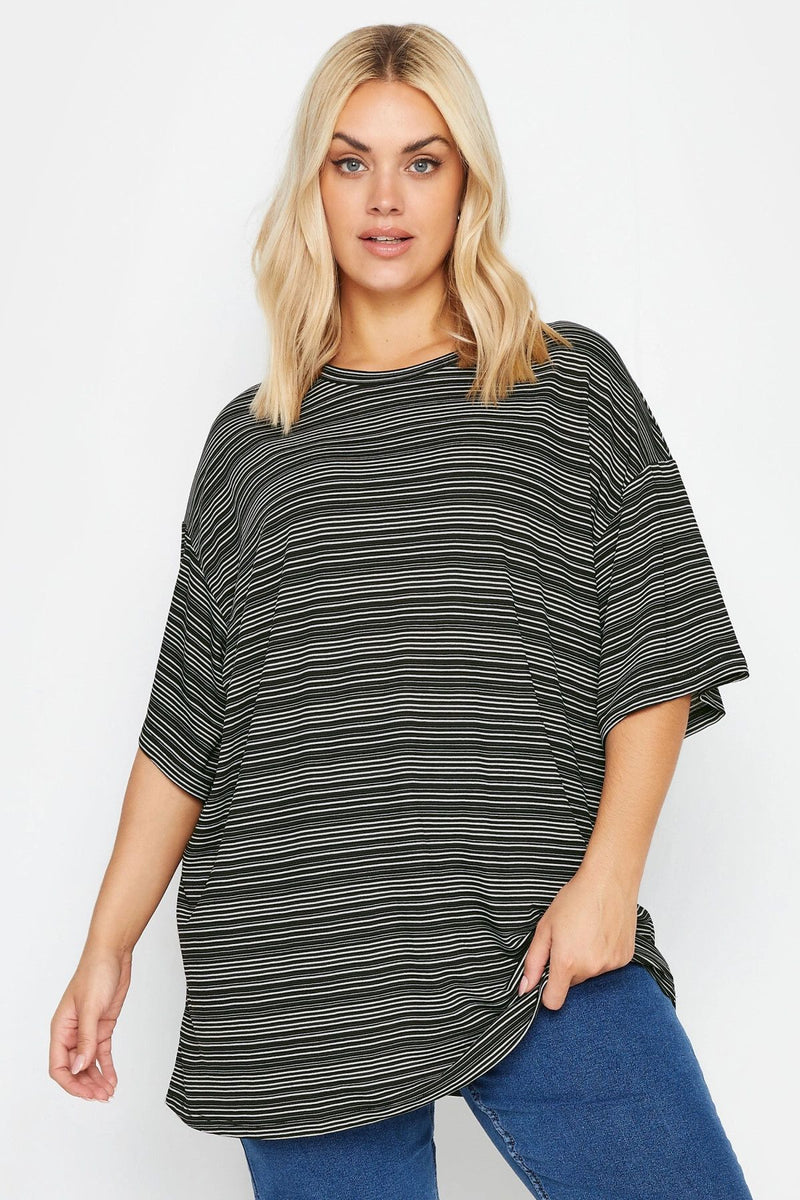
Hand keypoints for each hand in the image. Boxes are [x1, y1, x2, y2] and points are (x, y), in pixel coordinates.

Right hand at [49, 948, 131, 1101]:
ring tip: (108, 1093)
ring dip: (97, 1079)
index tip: (86, 1093)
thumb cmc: (96, 973)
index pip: (59, 1066)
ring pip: (88, 1063)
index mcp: (61, 1029)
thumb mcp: (90, 1008)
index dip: (71, 1083)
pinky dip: (107, 1067)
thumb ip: (85, 1039)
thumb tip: (79, 1068)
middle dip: (86, 1085)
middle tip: (102, 1097)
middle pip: (74, 1069)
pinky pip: (101, 1053)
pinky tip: (113, 1079)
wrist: (113, 955)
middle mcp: (72, 1033)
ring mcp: (87, 1031)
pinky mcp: (102, 1027)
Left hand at [519, 865, 637, 1009]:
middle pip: (572, 983)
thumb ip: (533, 962)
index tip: (547, 978)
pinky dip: (602, 954)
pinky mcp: (624, 958)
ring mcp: (610, 965)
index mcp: (566, 962)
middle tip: (568, 939)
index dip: (547, 993)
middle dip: (566, 967)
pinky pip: (607, 965)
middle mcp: (590, 969)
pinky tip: (601, 933)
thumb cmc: (575, 899)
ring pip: (590, 974)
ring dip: (585, 960)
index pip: (553, 1002)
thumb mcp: (545, 928)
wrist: (608, 881)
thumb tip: (525, 988)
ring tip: (586, 932)